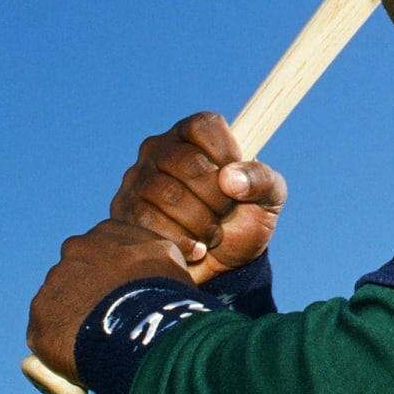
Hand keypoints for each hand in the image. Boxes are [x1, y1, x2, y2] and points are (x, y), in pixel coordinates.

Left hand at [25, 219, 192, 383]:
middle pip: (78, 272)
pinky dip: (61, 340)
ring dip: (74, 315)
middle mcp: (74, 249)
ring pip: (61, 301)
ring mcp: (54, 282)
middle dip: (89, 291)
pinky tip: (81, 352)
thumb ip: (156, 256)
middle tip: (109, 316)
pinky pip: (48, 330)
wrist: (137, 326)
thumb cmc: (163, 293)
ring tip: (97, 339)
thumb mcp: (170, 261)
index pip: (105, 249)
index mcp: (106, 232)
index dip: (115, 273)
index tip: (125, 292)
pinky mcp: (40, 315)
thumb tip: (166, 262)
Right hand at [109, 112, 287, 282]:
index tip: (238, 183)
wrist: (220, 268)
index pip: (204, 126)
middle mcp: (160, 149)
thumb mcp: (269, 199)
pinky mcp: (124, 210)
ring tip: (211, 234)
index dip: (226, 155)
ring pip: (168, 195)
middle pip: (189, 163)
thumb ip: (262, 180)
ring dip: (201, 223)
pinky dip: (180, 240)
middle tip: (225, 214)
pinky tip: (194, 248)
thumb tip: (230, 179)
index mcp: (194, 135)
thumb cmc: (243, 221)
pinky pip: (148, 221)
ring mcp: (137, 178)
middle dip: (218, 199)